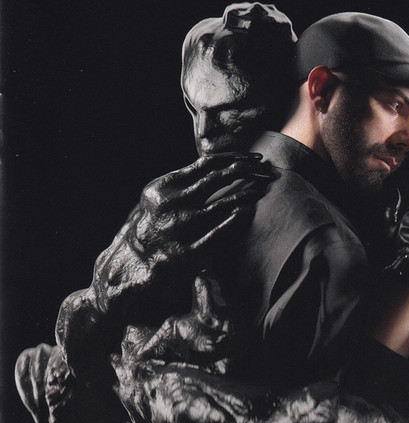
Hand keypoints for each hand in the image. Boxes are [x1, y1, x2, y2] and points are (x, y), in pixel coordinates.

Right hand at [92, 152, 272, 315]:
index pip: (206, 163)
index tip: (253, 156)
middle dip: (246, 171)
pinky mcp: (187, 253)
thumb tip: (215, 166)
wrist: (129, 266)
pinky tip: (248, 212)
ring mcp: (179, 229)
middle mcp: (170, 204)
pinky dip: (235, 221)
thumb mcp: (158, 199)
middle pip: (218, 178)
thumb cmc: (148, 228)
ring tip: (261, 190)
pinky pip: (218, 233)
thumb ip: (183, 184)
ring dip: (246, 194)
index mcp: (163, 186)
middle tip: (265, 169)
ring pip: (222, 204)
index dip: (234, 158)